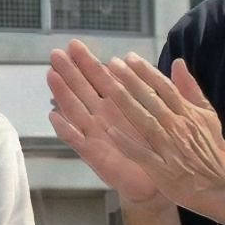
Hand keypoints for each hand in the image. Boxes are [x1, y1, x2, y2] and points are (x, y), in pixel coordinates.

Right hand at [47, 41, 174, 206]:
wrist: (159, 180)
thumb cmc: (159, 146)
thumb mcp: (169, 111)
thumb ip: (166, 88)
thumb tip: (173, 61)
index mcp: (119, 104)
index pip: (100, 78)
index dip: (87, 62)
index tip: (75, 45)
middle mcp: (103, 116)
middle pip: (82, 89)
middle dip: (70, 71)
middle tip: (56, 53)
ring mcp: (96, 134)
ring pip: (75, 109)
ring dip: (63, 93)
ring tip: (52, 75)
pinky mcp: (94, 154)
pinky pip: (76, 140)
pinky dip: (65, 129)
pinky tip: (54, 116)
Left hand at [96, 53, 224, 220]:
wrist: (223, 186)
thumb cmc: (212, 150)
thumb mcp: (208, 116)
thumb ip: (191, 90)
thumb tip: (178, 63)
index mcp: (188, 114)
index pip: (165, 88)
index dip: (146, 72)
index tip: (129, 57)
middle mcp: (178, 127)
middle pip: (151, 100)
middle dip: (131, 81)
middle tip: (113, 64)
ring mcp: (169, 147)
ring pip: (145, 122)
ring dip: (126, 104)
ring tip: (108, 88)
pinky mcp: (162, 169)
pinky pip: (142, 153)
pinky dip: (127, 142)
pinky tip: (110, 131)